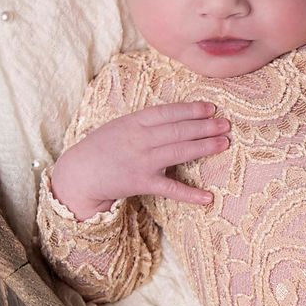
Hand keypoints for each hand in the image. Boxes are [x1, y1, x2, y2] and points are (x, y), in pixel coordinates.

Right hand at [49, 101, 230, 217]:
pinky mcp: (142, 183)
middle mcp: (140, 140)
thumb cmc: (103, 146)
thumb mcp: (122, 125)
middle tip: (226, 124)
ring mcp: (142, 161)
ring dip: (204, 147)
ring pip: (179, 152)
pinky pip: (170, 189)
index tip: (211, 108)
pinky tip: (208, 197)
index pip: (168, 113)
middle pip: (178, 131)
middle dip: (205, 126)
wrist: (80, 173)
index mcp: (134, 122)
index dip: (191, 109)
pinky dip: (190, 194)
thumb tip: (180, 116)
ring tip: (224, 143)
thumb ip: (147, 122)